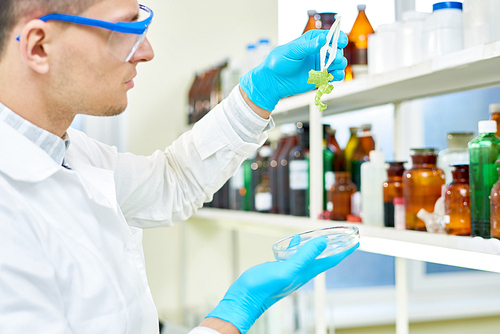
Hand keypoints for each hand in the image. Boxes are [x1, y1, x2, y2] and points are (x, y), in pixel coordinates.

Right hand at [206, 236, 358, 333]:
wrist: (245, 298)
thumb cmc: (263, 287)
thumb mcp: (286, 269)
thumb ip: (304, 257)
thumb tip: (323, 243)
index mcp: (306, 272)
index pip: (331, 261)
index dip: (344, 251)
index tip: (356, 242)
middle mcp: (301, 272)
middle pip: (324, 258)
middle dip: (335, 248)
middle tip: (345, 238)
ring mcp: (290, 271)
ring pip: (309, 256)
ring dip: (318, 247)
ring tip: (325, 236)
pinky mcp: (279, 269)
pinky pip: (294, 255)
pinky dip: (298, 246)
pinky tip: (295, 239)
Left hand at [239, 29, 347, 110]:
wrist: (273, 81)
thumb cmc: (279, 61)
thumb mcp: (292, 51)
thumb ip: (308, 46)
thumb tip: (322, 39)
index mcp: (312, 40)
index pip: (330, 36)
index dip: (338, 37)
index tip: (341, 42)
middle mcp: (319, 51)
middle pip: (337, 49)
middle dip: (338, 53)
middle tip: (334, 59)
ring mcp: (320, 64)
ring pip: (338, 63)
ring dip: (340, 65)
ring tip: (332, 68)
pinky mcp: (320, 77)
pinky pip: (334, 76)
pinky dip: (337, 76)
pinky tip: (333, 76)